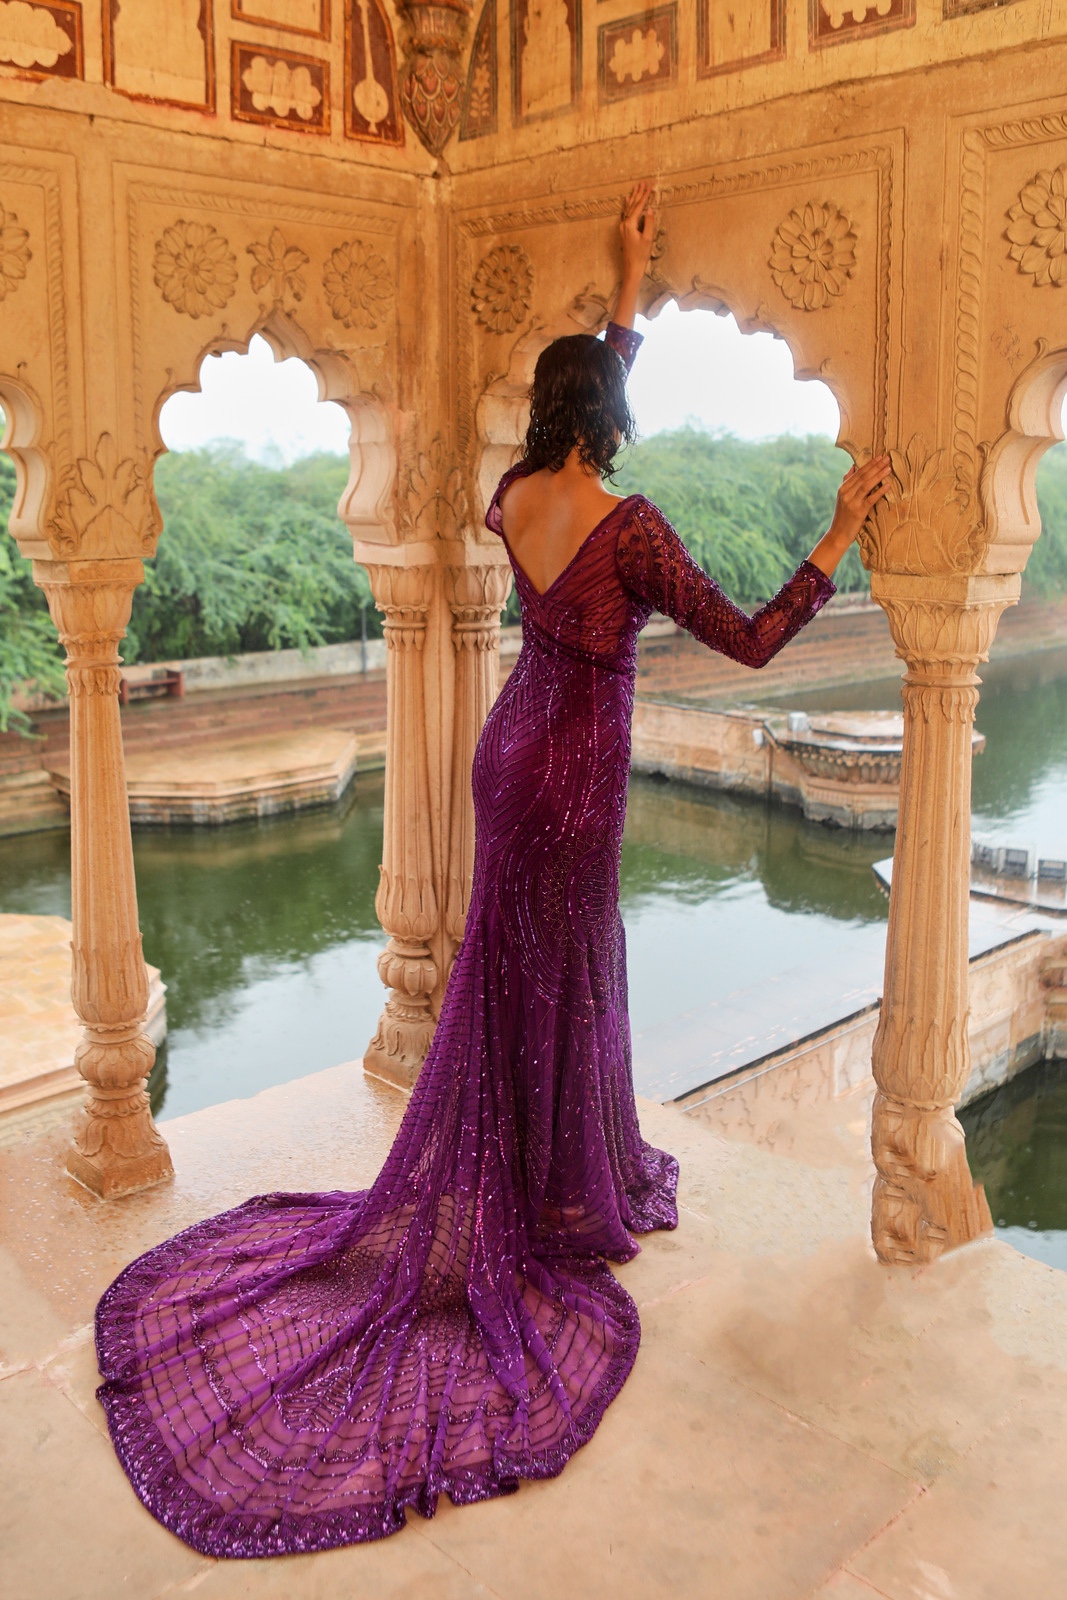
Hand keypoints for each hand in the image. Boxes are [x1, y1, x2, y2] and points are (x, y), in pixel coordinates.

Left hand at [619, 181, 656, 284]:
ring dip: (633, 197)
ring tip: (636, 187)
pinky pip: (626, 214)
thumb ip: (648, 222)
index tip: (650, 186)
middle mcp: (624, 224)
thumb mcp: (648, 238)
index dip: (645, 196)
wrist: (631, 268)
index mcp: (630, 224)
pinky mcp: (624, 231)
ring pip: (629, 208)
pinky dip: (627, 205)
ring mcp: (623, 227)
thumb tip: (649, 209)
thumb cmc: (640, 255)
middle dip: (638, 193)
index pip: (639, 206)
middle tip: (643, 182)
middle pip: (632, 205)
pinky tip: (626, 200)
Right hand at [806, 453, 891, 578]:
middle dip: (876, 466)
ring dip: (879, 475)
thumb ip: (847, 481)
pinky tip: (888, 485)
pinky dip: (880, 491)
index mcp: (843, 489)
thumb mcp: (842, 497)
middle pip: (863, 476)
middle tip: (887, 458)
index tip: (880, 456)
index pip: (858, 473)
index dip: (869, 464)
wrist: (838, 534)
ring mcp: (852, 502)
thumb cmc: (843, 516)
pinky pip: (871, 498)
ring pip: (867, 485)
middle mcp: (846, 494)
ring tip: (889, 468)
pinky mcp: (859, 511)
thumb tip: (853, 466)